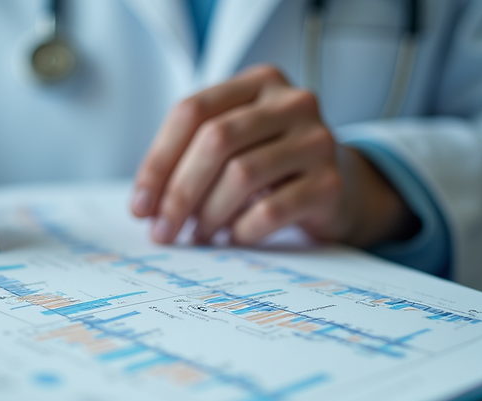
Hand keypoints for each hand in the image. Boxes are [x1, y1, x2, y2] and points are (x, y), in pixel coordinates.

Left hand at [130, 65, 416, 247]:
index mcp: (260, 82)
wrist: (341, 188)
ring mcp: (316, 140)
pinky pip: (270, 211)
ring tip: (199, 236)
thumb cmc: (274, 166)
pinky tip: (234, 238)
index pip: (193, 111)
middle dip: (178, 192)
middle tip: (162, 230)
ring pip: (241, 175)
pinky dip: (242, 230)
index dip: (158, 161)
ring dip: (208, 215)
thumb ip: (191, 157)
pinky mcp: (329, 183)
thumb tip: (145, 205)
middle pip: (216, 140)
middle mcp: (292, 102)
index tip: (140, 205)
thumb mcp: (236, 144)